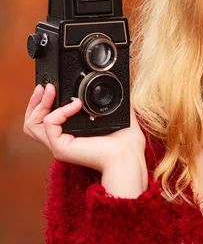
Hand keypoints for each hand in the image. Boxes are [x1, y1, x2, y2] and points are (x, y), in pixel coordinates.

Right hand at [23, 84, 147, 184]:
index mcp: (72, 136)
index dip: (44, 103)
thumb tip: (120, 89)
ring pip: (33, 124)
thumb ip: (114, 103)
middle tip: (45, 87)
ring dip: (39, 104)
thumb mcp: (119, 117)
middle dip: (35, 102)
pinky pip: (50, 123)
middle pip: (33, 122)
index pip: (46, 120)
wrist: (128, 156)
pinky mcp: (61, 147)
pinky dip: (59, 110)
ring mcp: (59, 145)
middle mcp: (62, 141)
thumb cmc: (127, 144)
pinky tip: (76, 104)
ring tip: (51, 90)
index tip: (52, 87)